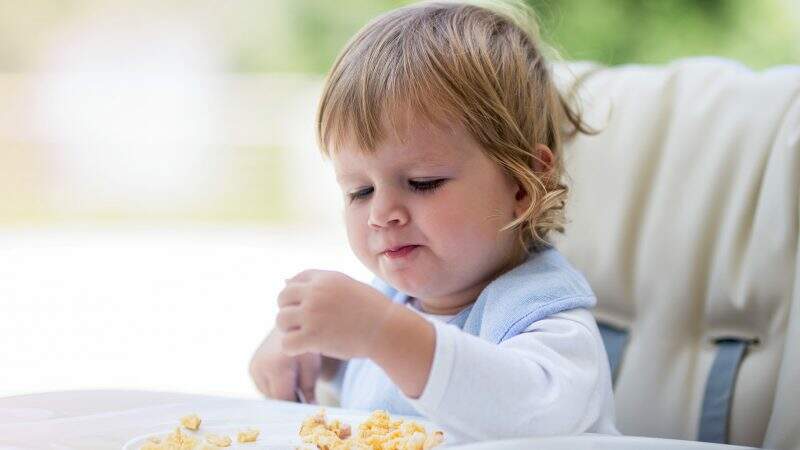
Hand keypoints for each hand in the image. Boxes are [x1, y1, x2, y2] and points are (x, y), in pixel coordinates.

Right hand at [249, 328, 319, 402]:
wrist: (292, 323)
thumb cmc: (305, 345)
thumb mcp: (312, 367)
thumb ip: (309, 391)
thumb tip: (310, 409)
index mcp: (276, 368)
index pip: (282, 400)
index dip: (295, 407)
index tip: (305, 408)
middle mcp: (260, 368)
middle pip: (274, 398)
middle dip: (288, 400)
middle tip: (303, 396)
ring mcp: (253, 367)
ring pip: (267, 394)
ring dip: (280, 394)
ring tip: (294, 382)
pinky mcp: (251, 367)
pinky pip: (263, 386)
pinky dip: (274, 387)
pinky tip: (286, 377)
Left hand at [275, 270, 395, 359]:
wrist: (386, 329)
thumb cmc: (370, 309)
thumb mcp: (345, 285)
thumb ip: (318, 281)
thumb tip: (284, 280)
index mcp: (324, 278)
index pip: (294, 280)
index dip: (297, 296)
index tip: (309, 308)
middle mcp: (315, 293)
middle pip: (282, 298)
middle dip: (289, 311)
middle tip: (303, 324)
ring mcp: (312, 314)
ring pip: (281, 320)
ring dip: (289, 330)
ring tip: (305, 336)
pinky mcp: (312, 336)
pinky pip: (286, 343)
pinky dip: (293, 348)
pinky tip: (305, 348)